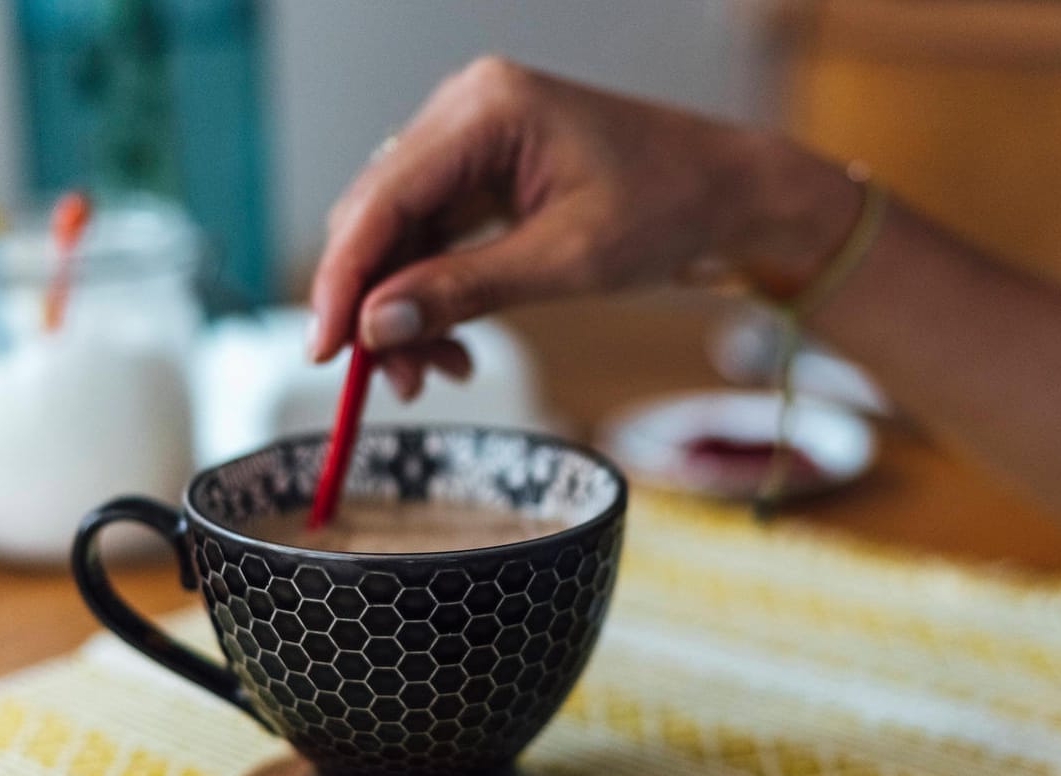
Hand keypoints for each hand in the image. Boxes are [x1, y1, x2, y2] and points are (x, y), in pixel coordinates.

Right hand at [308, 57, 859, 398]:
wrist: (735, 197)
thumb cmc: (671, 209)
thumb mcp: (568, 262)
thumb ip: (466, 290)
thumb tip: (378, 326)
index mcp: (485, 109)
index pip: (382, 198)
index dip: (343, 279)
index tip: (325, 350)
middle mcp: (466, 113)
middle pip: (379, 216)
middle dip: (377, 305)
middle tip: (392, 381)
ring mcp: (473, 142)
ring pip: (401, 237)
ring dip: (406, 310)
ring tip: (438, 375)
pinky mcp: (486, 176)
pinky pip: (434, 241)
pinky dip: (435, 297)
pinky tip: (454, 349)